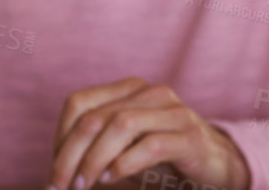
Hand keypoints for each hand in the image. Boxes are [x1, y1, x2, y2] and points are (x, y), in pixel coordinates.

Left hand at [50, 79, 251, 189]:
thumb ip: (95, 148)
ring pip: (121, 125)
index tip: (54, 173)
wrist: (215, 166)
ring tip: (84, 185)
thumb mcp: (124, 147)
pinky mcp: (190, 136)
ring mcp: (174, 111)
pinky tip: (112, 178)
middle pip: (95, 117)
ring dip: (94, 160)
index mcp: (130, 90)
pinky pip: (151, 144)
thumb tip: (52, 173)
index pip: (78, 104)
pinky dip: (124, 163)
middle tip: (61, 187)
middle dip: (70, 157)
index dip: (60, 139)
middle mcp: (151, 93)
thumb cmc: (162, 158)